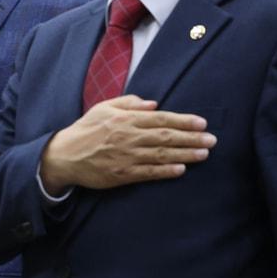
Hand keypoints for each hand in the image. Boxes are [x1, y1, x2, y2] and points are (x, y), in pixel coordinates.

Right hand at [39, 96, 213, 194]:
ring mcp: (126, 156)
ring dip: (185, 154)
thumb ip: (129, 103)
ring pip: (161, 154)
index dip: (183, 121)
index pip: (160, 118)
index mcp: (125, 119)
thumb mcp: (104, 108)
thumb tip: (153, 104)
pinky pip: (148, 173)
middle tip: (212, 140)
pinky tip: (181, 170)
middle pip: (166, 136)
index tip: (202, 123)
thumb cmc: (86, 130)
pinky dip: (165, 171)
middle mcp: (128, 136)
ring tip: (204, 154)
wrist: (64, 155)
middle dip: (191, 138)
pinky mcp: (121, 174)